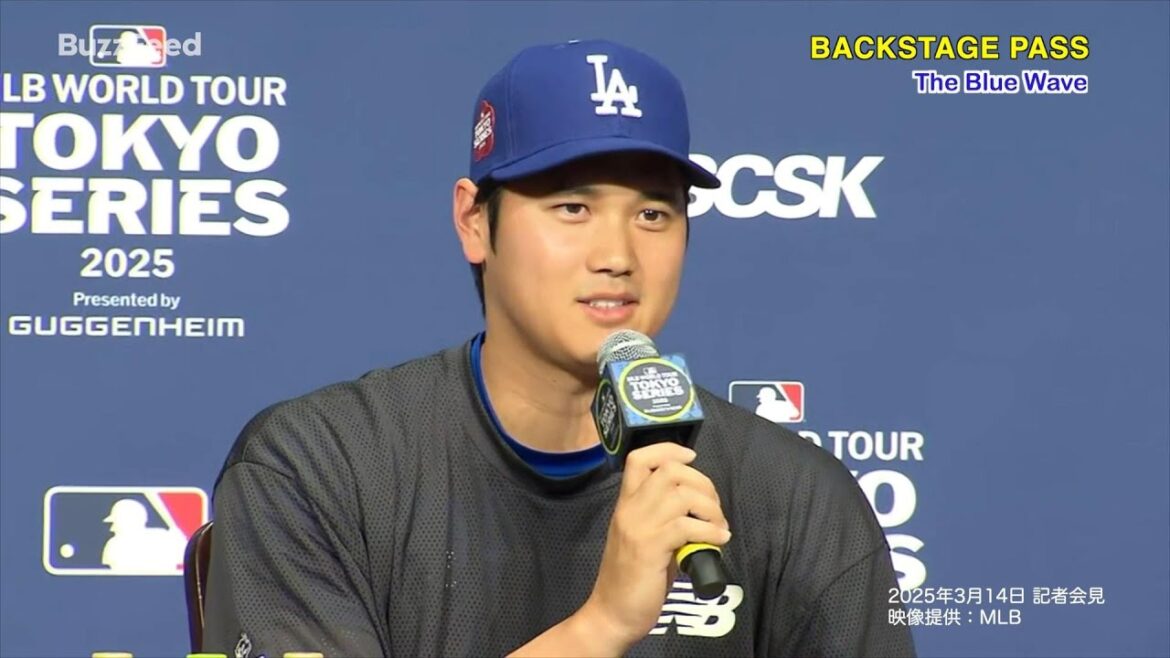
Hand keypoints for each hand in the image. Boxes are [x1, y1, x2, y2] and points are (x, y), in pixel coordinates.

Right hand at [580, 442, 731, 649]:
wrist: (611, 614)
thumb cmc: (631, 579)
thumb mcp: (645, 539)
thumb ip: (665, 519)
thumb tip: (701, 510)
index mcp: (626, 503)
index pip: (639, 458)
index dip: (668, 449)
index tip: (691, 456)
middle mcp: (630, 509)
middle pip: (670, 471)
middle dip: (702, 482)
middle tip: (713, 507)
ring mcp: (638, 527)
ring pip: (682, 495)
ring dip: (710, 508)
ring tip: (718, 527)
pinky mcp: (650, 549)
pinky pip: (687, 526)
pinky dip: (711, 531)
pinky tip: (719, 541)